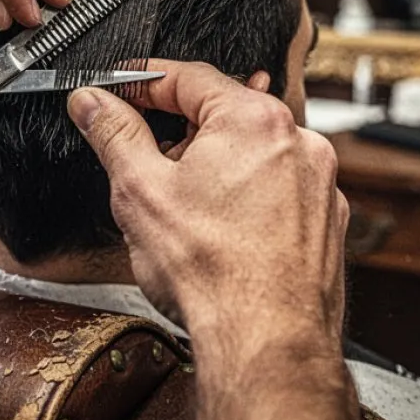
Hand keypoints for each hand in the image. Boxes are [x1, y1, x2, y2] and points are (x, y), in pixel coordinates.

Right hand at [67, 59, 347, 353]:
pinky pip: (279, 191)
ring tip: (185, 212)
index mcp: (253, 119)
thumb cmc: (214, 275)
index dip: (144, 81)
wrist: (266, 344)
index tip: (119, 89)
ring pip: (253, 155)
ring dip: (216, 169)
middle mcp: (298, 142)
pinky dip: (249, 200)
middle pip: (225, 115)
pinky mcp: (325, 222)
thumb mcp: (140, 192)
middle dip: (180, 134)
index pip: (188, 76)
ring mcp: (318, 183)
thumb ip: (114, 134)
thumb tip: (93, 102)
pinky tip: (222, 233)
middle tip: (146, 162)